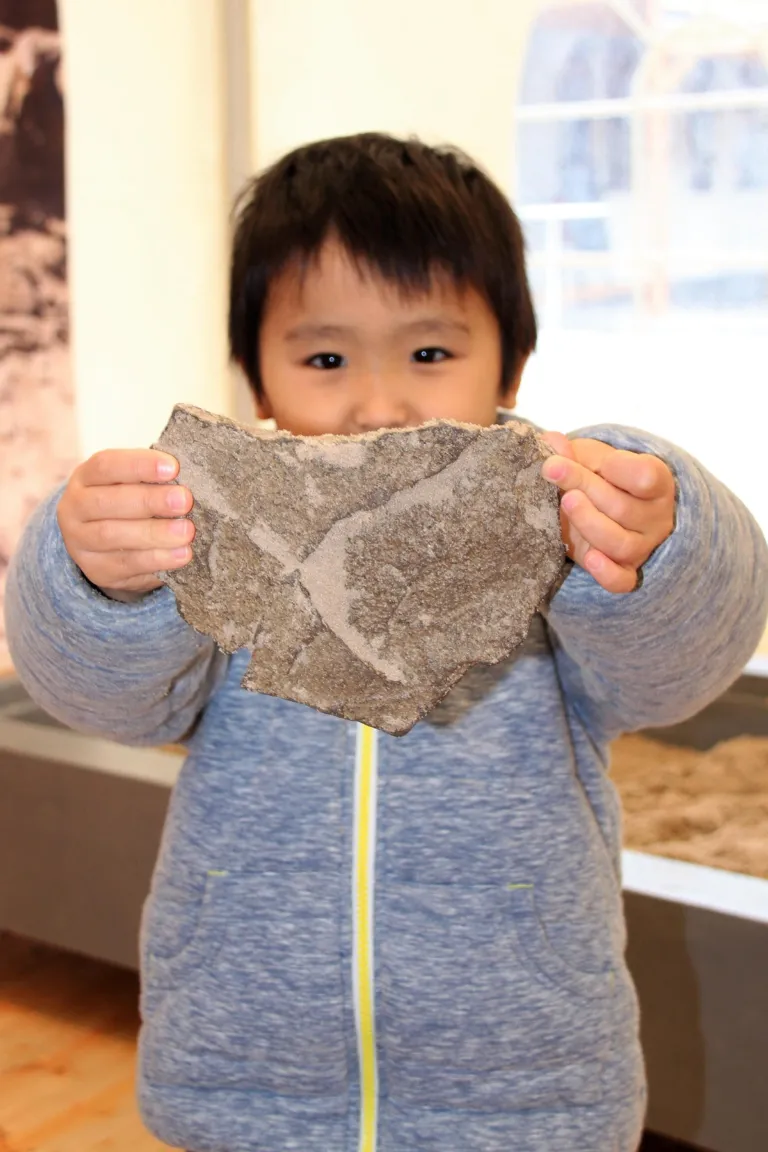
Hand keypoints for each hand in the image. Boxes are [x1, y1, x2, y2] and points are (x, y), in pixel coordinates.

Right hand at [57, 449, 194, 594]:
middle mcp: (74, 508)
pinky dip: (157, 559)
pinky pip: (126, 564)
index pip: (105, 465)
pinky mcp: (96, 569)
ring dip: (154, 533)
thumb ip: (151, 479)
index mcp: (84, 477)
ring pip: (113, 536)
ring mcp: (80, 541)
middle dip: (150, 501)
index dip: (139, 465)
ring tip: (186, 531)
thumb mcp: (131, 484)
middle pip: (108, 502)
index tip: (173, 467)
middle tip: (184, 501)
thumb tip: (187, 478)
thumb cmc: (127, 503)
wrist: (104, 546)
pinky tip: (181, 554)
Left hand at [541, 434, 675, 593]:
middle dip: (586, 487)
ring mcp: (642, 547)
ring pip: (620, 543)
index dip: (621, 469)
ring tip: (566, 502)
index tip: (599, 460)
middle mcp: (655, 517)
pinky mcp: (625, 571)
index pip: (647, 477)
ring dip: (590, 522)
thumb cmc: (602, 478)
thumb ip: (574, 452)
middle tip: (553, 470)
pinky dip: (606, 573)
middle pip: (623, 508)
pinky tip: (590, 558)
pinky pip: (622, 581)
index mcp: (656, 483)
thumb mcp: (592, 458)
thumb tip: (551, 440)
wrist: (607, 509)